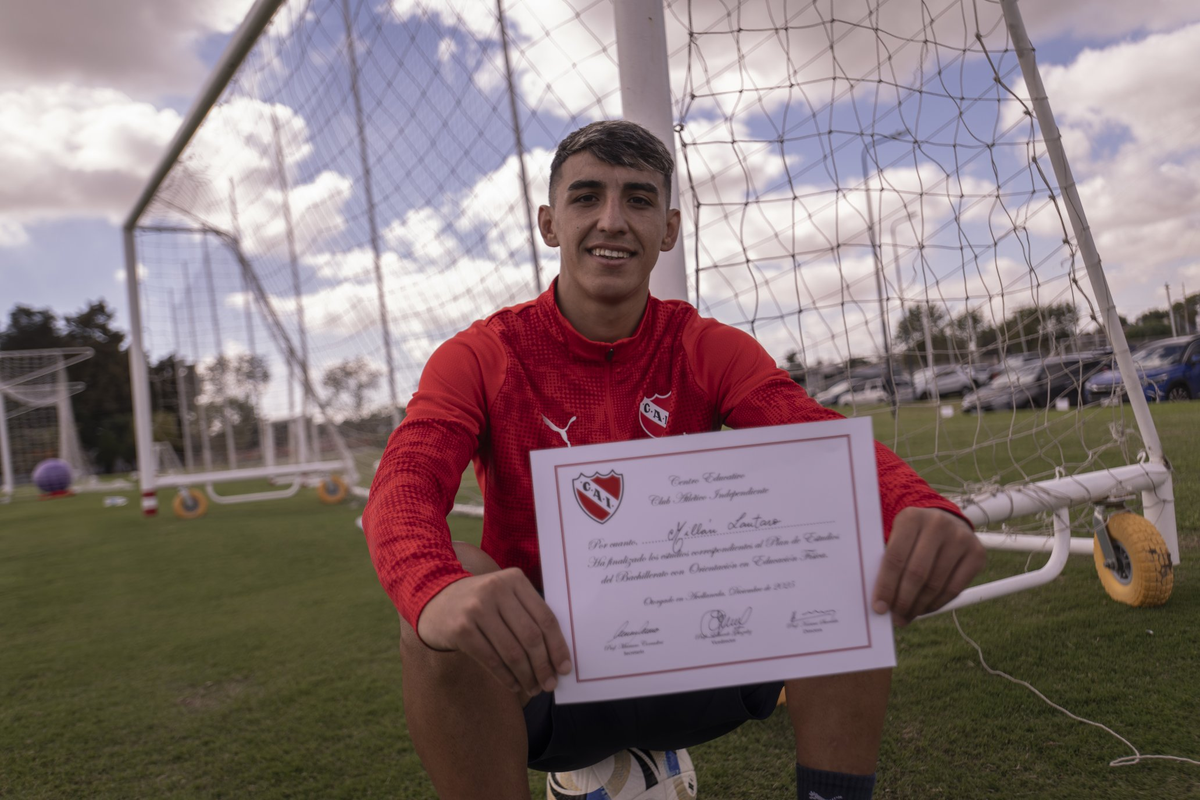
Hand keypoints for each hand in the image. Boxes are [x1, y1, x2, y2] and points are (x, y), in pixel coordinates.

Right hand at [416, 568, 572, 695]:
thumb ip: (528, 614)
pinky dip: (506, 677)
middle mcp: (496, 590)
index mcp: (514, 579)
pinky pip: (491, 660)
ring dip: (526, 675)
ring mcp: (476, 609)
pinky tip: (514, 685)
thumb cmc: (480, 602)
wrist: (433, 598)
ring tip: (534, 688)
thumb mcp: (504, 595)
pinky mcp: (461, 629)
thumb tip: (556, 655)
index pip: (545, 617)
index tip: (565, 668)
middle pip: (530, 637)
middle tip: (550, 684)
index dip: (558, 646)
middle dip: (544, 665)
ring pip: (512, 652)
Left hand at [872, 507, 984, 625]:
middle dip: (903, 601)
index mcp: (911, 518)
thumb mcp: (897, 538)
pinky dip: (936, 604)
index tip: (879, 608)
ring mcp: (960, 538)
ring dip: (919, 606)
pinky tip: (924, 608)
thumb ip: (888, 563)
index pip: (895, 558)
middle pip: (917, 573)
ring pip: (936, 584)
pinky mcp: (977, 554)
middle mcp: (937, 524)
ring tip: (907, 616)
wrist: (944, 521)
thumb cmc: (912, 537)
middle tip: (895, 617)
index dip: (886, 587)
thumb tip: (881, 602)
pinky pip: (954, 589)